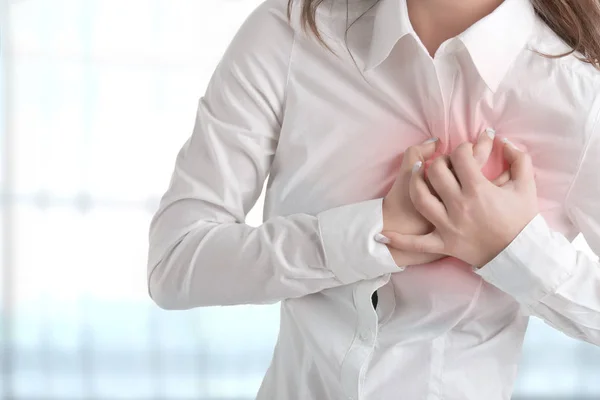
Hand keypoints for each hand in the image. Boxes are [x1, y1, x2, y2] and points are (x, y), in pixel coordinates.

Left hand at [380, 138, 537, 267]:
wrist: (521, 255)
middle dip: (439, 161)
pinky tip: (383, 235)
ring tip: (415, 172)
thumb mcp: (526, 186)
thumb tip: (503, 141)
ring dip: (414, 182)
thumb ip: (519, 159)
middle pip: (436, 172)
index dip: (462, 148)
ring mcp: (448, 226)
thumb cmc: (523, 220)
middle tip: (444, 162)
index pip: (460, 157)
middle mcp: (459, 205)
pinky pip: (417, 244)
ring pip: (421, 198)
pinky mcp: (443, 244)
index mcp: (478, 189)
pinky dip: (399, 240)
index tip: (466, 151)